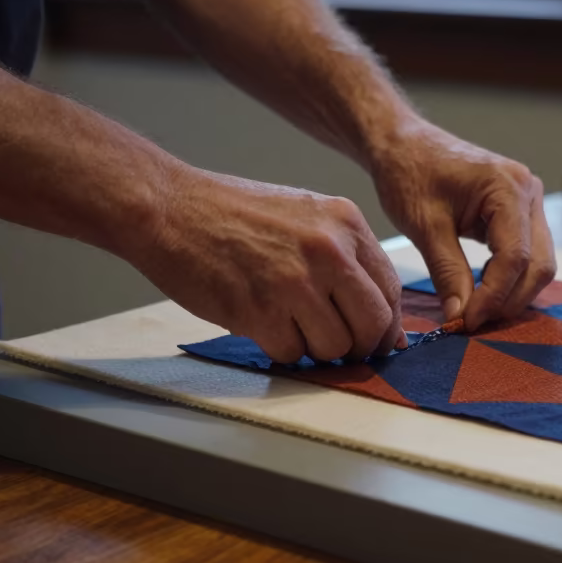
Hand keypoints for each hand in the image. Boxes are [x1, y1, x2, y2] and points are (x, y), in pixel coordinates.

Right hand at [130, 168, 403, 362]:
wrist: (170, 208)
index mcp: (346, 223)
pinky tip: (261, 321)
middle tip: (342, 349)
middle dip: (361, 347)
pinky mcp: (260, 312)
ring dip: (315, 349)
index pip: (391, 290)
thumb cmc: (235, 213)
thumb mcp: (306, 215)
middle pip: (373, 326)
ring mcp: (295, 282)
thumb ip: (345, 257)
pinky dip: (279, 348)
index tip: (377, 339)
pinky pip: (291, 354)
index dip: (387, 324)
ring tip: (289, 324)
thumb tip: (380, 314)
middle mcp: (328, 251)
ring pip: (334, 348)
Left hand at [370, 119, 555, 330]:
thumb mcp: (424, 227)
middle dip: (510, 299)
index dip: (494, 297)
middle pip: (540, 264)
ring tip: (476, 311)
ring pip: (539, 262)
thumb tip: (461, 318)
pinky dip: (508, 277)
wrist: (402, 143)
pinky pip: (527, 253)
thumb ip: (448, 274)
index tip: (466, 323)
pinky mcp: (520, 211)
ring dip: (512, 292)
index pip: (516, 258)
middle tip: (473, 323)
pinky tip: (480, 290)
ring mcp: (528, 201)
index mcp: (508, 188)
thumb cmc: (408, 173)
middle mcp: (529, 192)